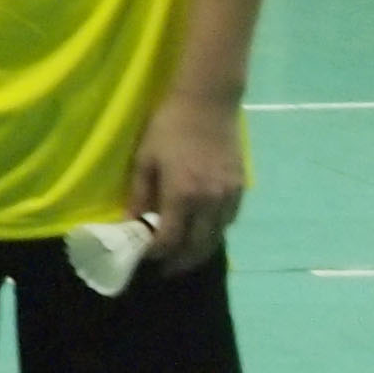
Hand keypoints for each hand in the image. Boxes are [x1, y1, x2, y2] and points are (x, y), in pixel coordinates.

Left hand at [132, 94, 246, 274]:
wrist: (207, 103)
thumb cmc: (169, 128)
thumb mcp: (145, 160)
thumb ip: (140, 196)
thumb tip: (132, 224)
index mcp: (183, 195)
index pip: (171, 240)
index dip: (156, 254)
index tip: (144, 258)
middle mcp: (210, 202)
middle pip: (198, 247)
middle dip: (180, 262)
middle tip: (165, 269)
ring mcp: (229, 196)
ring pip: (217, 237)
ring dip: (199, 251)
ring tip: (183, 256)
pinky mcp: (241, 188)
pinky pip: (228, 221)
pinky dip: (214, 232)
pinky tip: (202, 231)